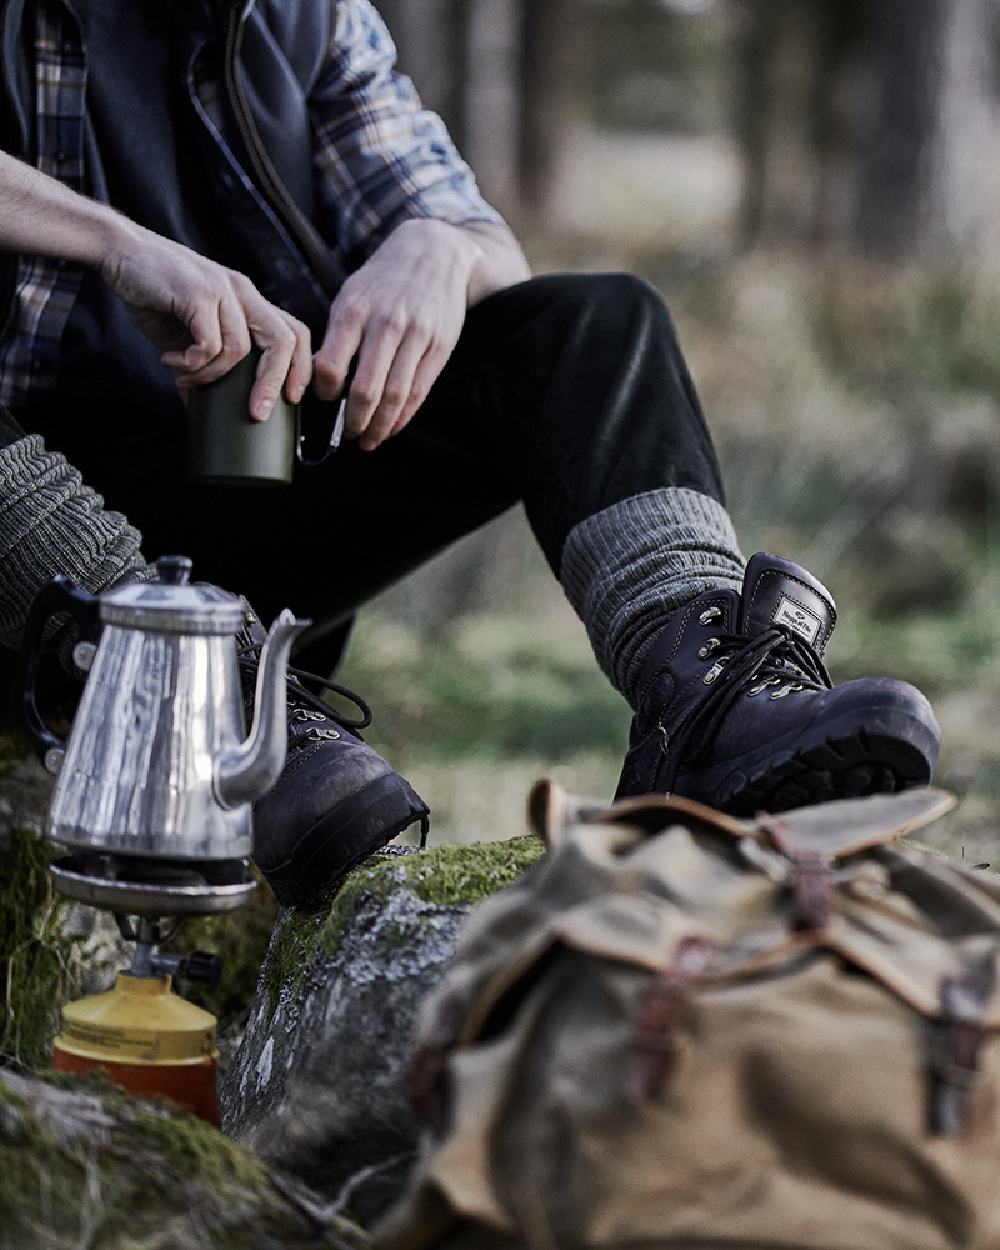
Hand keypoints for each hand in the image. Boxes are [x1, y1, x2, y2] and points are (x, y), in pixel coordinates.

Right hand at [100, 224, 311, 420]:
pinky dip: (191, 363)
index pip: (293, 332)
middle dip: (274, 383)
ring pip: (239, 349)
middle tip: (256, 412)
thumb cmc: (154, 295)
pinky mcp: (198, 292)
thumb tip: (202, 408)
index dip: (300, 368)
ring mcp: (222, 289)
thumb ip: (203, 364)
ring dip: (211, 376)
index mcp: (248, 301)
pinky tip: (170, 360)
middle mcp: (242, 291)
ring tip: (184, 379)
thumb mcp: (186, 335)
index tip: (291, 400)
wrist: (118, 254)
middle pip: (283, 340)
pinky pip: (209, 344)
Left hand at [312, 219, 481, 449]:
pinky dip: (404, 416)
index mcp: (354, 311)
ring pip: (395, 396)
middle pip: (366, 390)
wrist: (433, 253)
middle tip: (350, 434)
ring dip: (380, 426)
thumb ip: (338, 336)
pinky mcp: (439, 346)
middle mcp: (386, 324)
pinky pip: (419, 391)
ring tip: (370, 440)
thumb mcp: (352, 296)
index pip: (332, 367)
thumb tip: (320, 379)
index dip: (325, 393)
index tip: (326, 399)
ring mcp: (416, 336)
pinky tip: (392, 426)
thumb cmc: (384, 281)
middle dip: (355, 421)